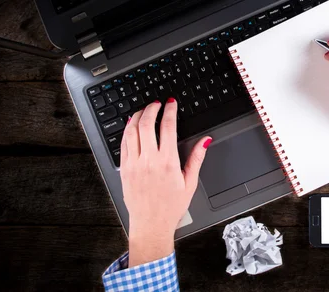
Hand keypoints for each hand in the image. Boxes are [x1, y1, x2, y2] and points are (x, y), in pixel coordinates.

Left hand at [119, 98, 211, 266]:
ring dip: (137, 116)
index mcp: (167, 162)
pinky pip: (123, 144)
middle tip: (156, 103)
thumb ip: (197, 158)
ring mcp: (134, 164)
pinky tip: (132, 126)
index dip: (169, 111)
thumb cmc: (170, 207)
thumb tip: (205, 140)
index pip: (168, 127)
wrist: (151, 225)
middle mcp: (149, 160)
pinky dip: (127, 131)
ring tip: (143, 110)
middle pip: (147, 124)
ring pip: (132, 131)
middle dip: (151, 108)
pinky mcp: (124, 169)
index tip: (170, 103)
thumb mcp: (190, 182)